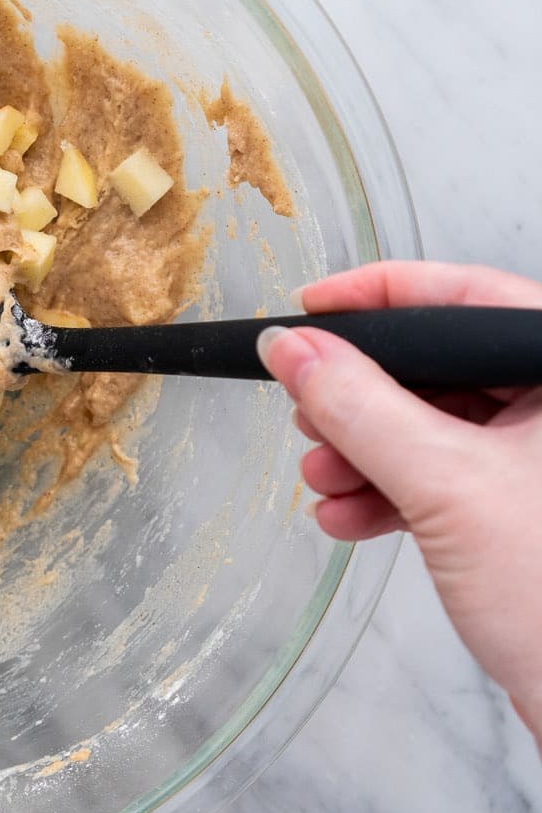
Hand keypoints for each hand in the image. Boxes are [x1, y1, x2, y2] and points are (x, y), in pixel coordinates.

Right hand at [258, 261, 541, 737]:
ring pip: (435, 426)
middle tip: (308, 412)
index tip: (311, 309)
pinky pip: (444, 477)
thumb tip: (293, 348)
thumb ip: (359, 407)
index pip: (464, 296)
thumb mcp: (444, 485)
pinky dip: (390, 493)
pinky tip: (352, 516)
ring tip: (324, 481)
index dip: (378, 297)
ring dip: (365, 454)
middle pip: (441, 366)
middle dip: (361, 398)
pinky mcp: (525, 510)